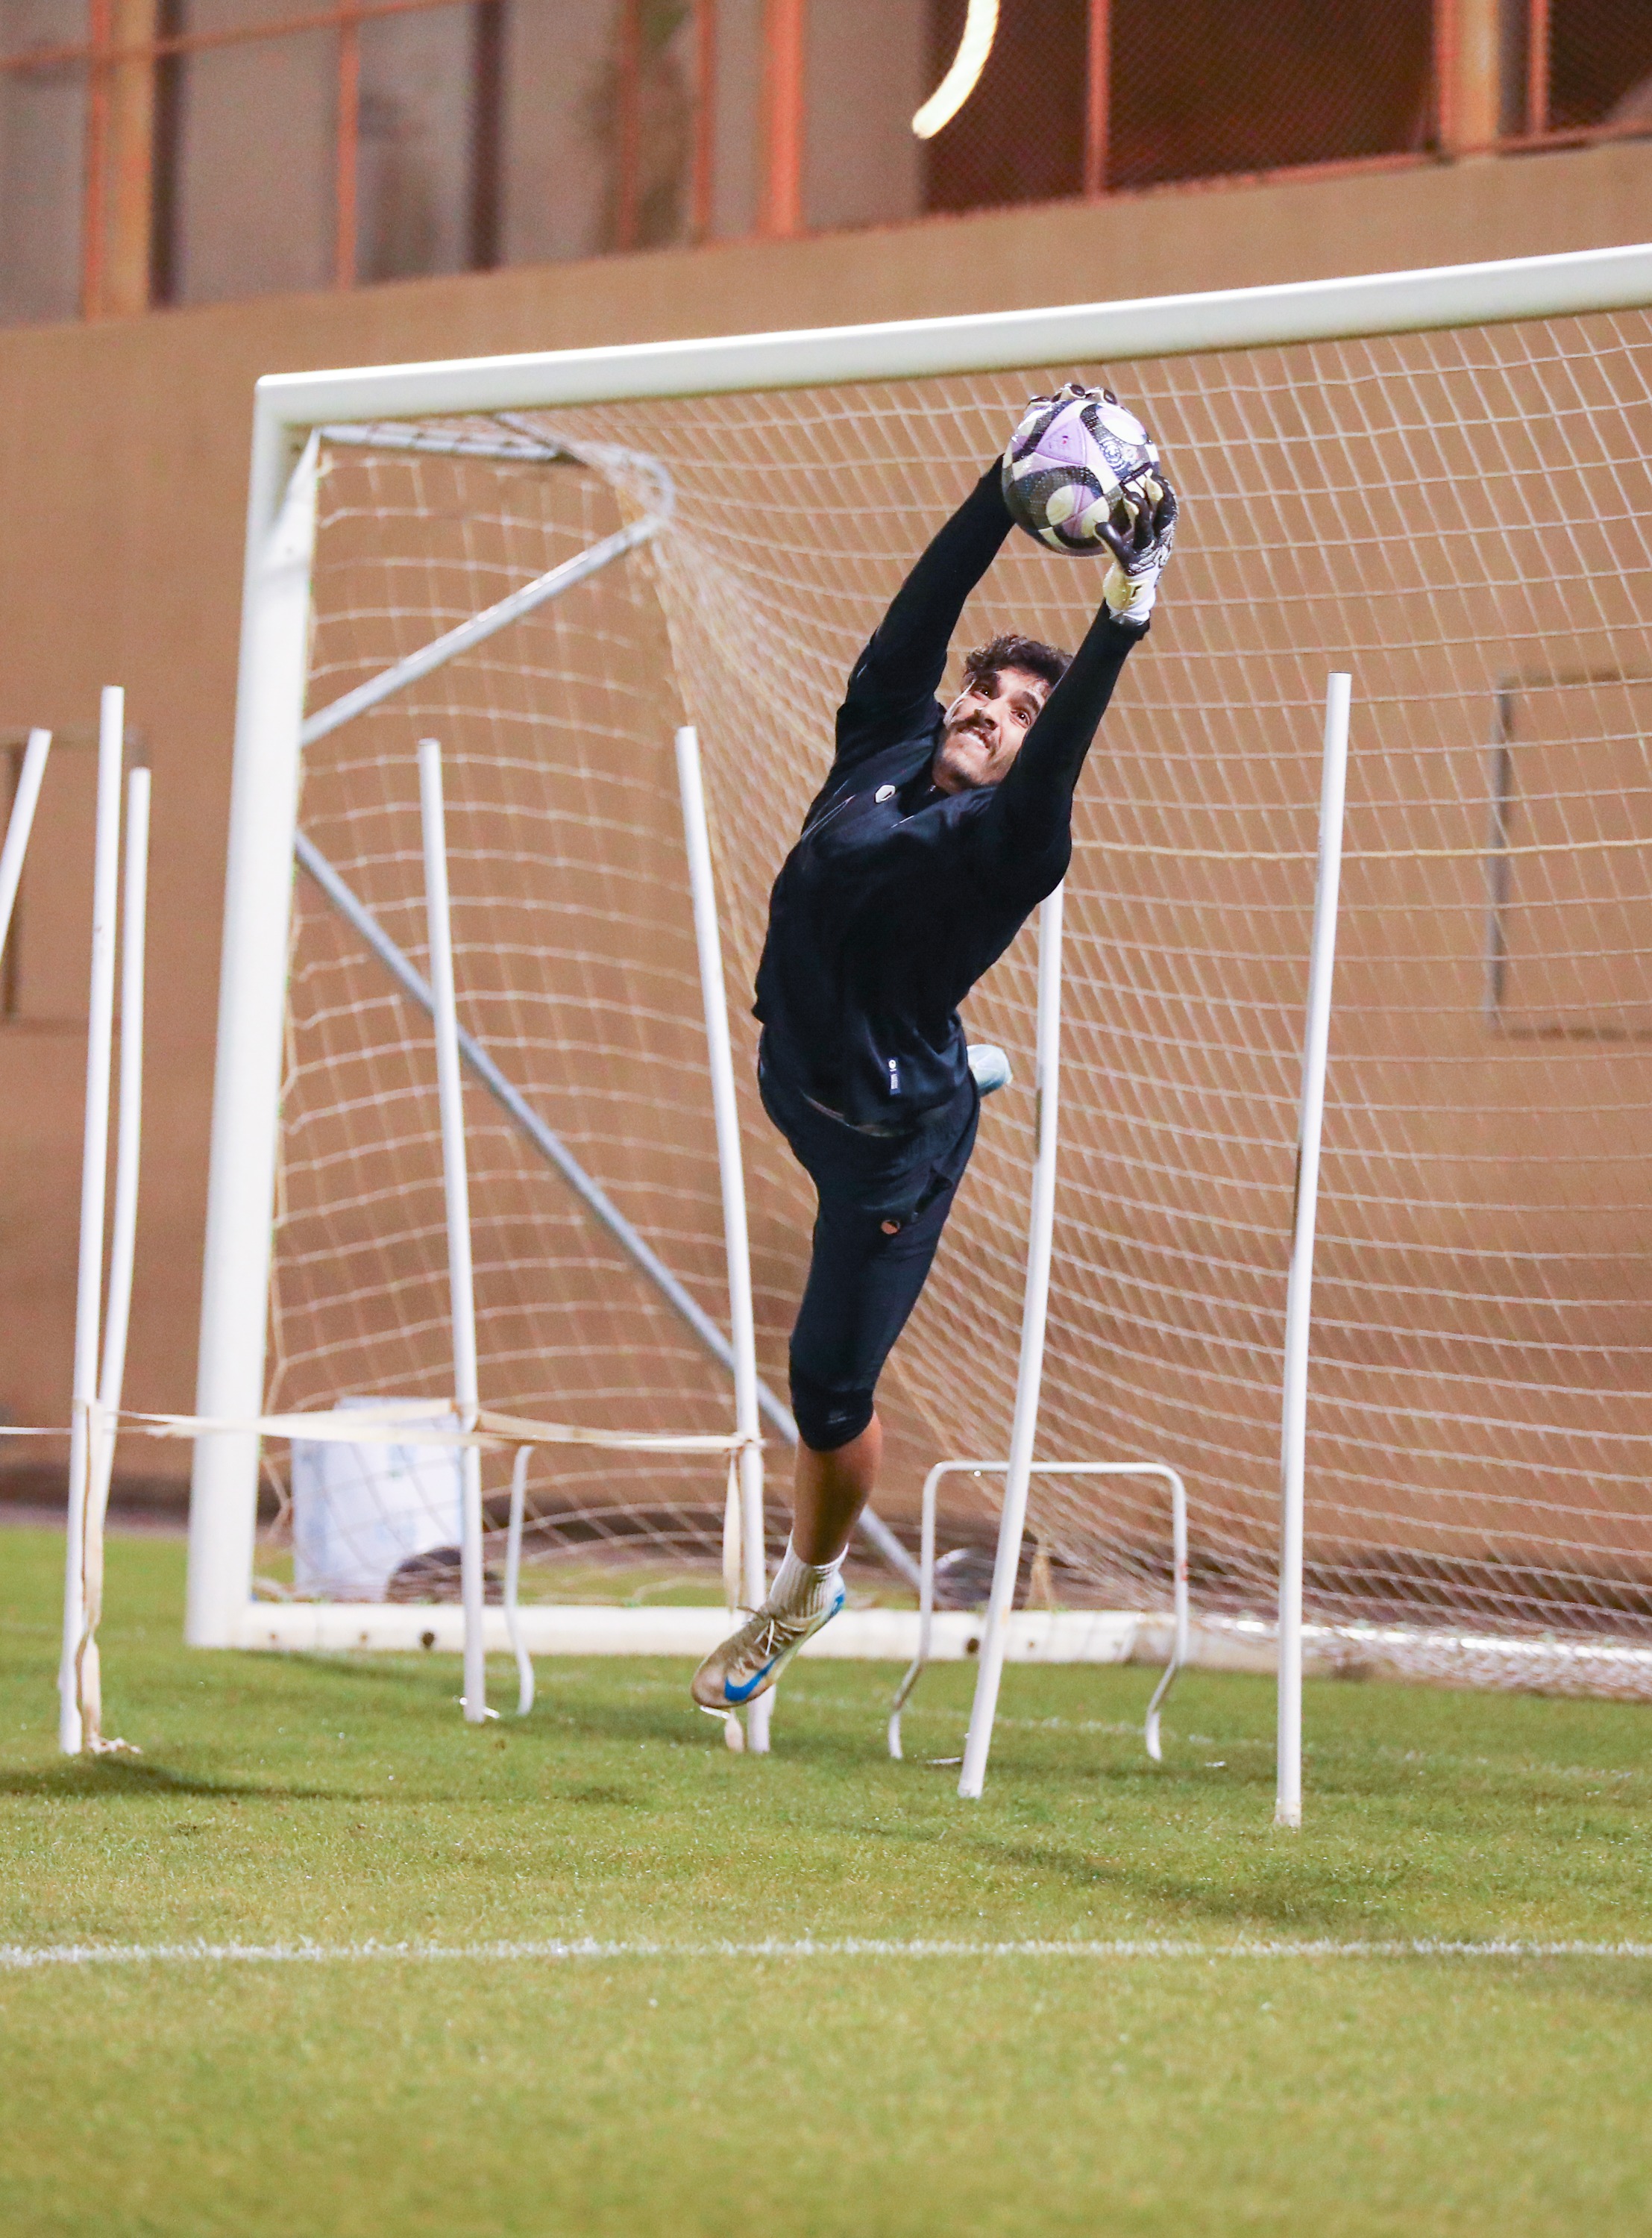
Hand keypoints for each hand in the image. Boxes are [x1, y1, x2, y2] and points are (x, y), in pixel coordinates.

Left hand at [1097, 474, 1177, 624]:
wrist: (1129, 599)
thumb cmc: (1132, 563)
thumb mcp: (1139, 541)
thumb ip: (1138, 521)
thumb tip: (1126, 490)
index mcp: (1162, 538)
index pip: (1169, 513)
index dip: (1167, 494)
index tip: (1157, 476)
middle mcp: (1157, 547)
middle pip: (1163, 519)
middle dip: (1159, 499)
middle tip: (1149, 480)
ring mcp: (1145, 558)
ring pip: (1145, 533)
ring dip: (1138, 513)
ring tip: (1128, 498)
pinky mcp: (1129, 570)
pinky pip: (1120, 551)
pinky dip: (1111, 538)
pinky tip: (1100, 527)